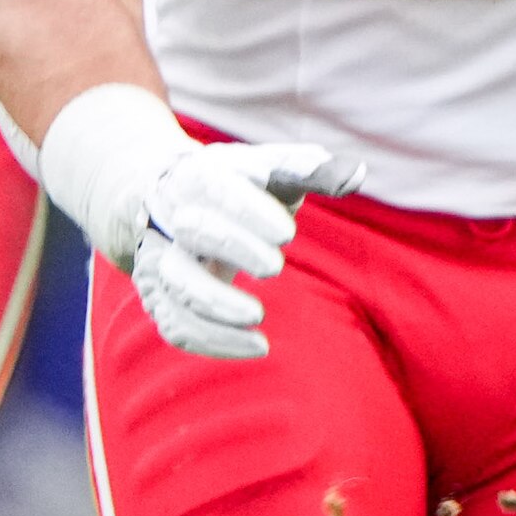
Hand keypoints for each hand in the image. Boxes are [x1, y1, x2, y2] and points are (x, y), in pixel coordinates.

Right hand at [40, 86, 364, 361]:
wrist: (173, 200)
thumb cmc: (239, 184)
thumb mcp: (270, 170)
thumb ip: (311, 170)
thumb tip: (355, 173)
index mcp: (199, 176)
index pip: (216, 188)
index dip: (249, 211)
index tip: (288, 234)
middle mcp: (172, 216)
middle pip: (194, 231)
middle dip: (234, 248)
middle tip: (275, 267)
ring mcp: (161, 257)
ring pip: (174, 282)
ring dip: (214, 303)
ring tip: (257, 316)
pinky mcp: (160, 295)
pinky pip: (175, 323)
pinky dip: (212, 341)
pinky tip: (257, 345)